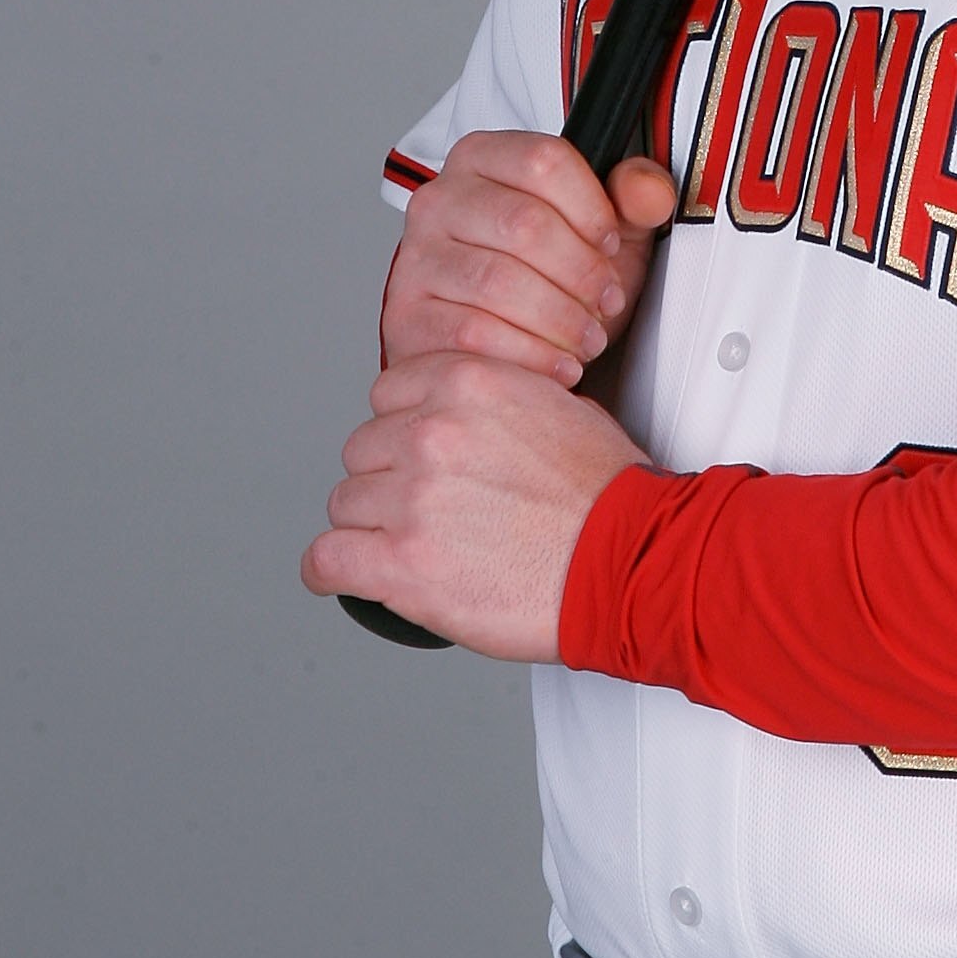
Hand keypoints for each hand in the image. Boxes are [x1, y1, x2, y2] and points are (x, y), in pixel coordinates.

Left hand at [301, 353, 648, 656]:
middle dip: (389, 480)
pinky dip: (330, 571)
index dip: (404, 430)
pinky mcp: (401, 564)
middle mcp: (432, 432)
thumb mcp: (560, 406)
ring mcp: (412, 498)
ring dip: (370, 527)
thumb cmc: (609, 497)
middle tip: (428, 510)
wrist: (630, 563)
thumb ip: (497, 398)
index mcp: (467, 381)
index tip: (415, 456)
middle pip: (363, 451)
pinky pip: (326, 560)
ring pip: (345, 505)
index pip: (387, 395)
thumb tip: (465, 413)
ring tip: (412, 547)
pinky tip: (344, 575)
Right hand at [384, 134, 679, 384]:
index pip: (543, 159)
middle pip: (524, 223)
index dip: (592, 208)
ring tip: (588, 337)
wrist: (508, 337)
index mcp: (483, 159)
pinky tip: (558, 363)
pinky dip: (529, 355)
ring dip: (560, 319)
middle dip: (581, 272)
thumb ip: (634, 198)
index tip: (611, 244)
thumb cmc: (556, 277)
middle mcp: (439, 199)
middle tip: (607, 302)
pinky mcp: (408, 316)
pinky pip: (472, 333)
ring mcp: (415, 258)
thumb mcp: (606, 231)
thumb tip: (647, 189)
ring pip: (498, 281)